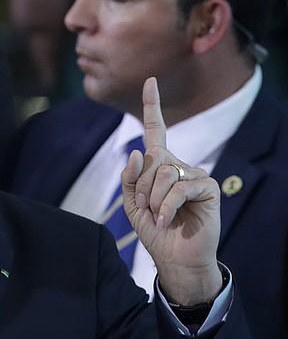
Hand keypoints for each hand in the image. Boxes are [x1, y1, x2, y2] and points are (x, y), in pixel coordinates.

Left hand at [122, 77, 222, 304]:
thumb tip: (136, 152)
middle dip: (141, 185)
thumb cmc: (153, 229)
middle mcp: (178, 165)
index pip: (155, 131)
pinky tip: (166, 219)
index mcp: (159, 165)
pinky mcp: (208, 188)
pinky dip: (167, 204)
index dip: (152, 106)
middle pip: (153, 158)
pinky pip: (180, 186)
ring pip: (165, 172)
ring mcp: (194, 175)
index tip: (150, 81)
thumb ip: (130, 178)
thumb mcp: (132, 203)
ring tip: (156, 215)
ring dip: (153, 197)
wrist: (174, 257)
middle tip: (144, 207)